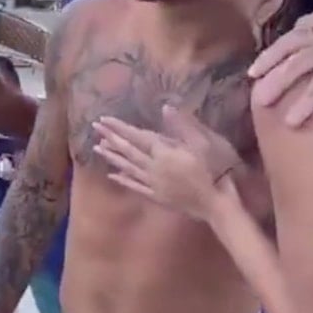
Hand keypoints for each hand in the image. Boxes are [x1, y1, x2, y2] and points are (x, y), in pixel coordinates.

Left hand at [93, 106, 237, 221]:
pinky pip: (136, 187)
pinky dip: (124, 181)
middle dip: (111, 138)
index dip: (120, 127)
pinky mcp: (159, 197)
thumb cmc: (217, 170)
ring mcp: (155, 184)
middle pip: (129, 151)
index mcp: (165, 152)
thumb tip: (165, 107)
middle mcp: (154, 168)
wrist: (218, 205)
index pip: (138, 136)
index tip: (103, 119)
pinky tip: (113, 176)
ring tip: (97, 148)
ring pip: (129, 168)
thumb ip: (184, 126)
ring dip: (113, 158)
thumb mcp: (205, 143)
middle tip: (94, 128)